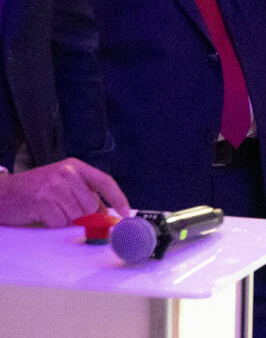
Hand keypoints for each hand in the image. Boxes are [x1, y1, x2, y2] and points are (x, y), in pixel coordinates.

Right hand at [0, 158, 130, 226]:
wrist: (2, 193)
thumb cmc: (34, 191)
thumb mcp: (62, 185)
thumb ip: (84, 195)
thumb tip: (108, 215)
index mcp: (75, 166)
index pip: (104, 182)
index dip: (118, 198)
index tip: (127, 214)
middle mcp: (67, 173)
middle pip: (91, 206)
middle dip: (81, 216)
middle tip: (62, 211)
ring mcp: (55, 186)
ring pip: (76, 216)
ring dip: (64, 221)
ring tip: (50, 211)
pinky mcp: (44, 200)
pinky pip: (60, 223)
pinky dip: (53, 224)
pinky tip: (42, 215)